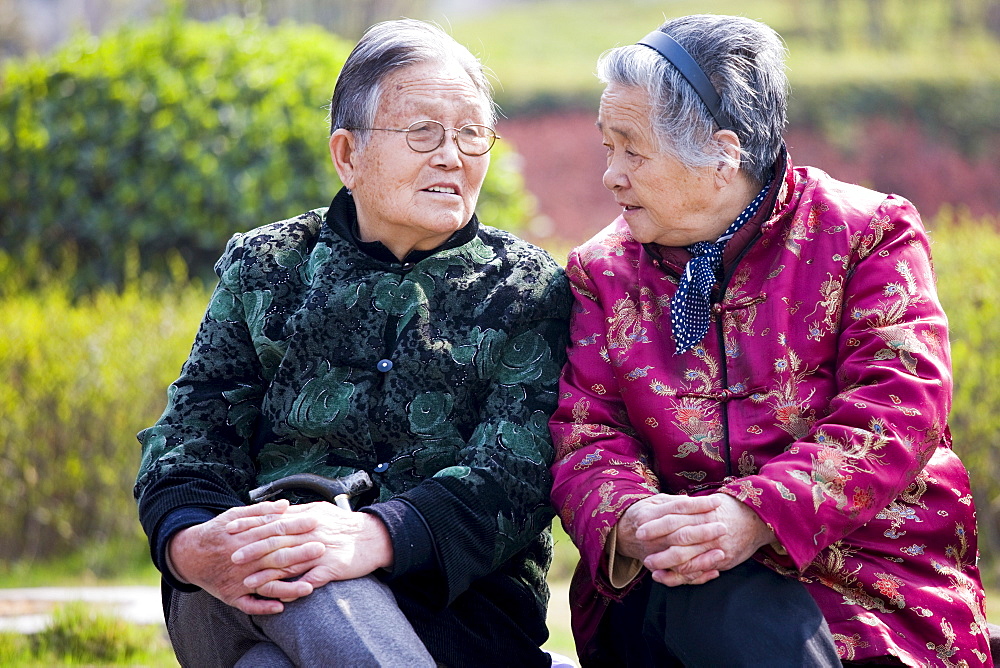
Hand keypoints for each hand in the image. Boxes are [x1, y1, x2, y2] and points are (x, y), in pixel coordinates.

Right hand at [168, 500, 324, 614]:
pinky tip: (281, 607)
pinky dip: (263, 607)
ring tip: (309, 588)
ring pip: (265, 584)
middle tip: (322, 548)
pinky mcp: (231, 596)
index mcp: (244, 537)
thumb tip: (286, 504)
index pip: (274, 531)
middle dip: (299, 553)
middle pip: (274, 557)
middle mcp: (242, 559)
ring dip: (287, 587)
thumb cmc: (217, 532)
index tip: (315, 522)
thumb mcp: (234, 515)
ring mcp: (237, 580)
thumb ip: (260, 511)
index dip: (295, 526)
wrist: (188, 555)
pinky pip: (248, 605)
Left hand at [226, 502, 393, 599]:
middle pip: (277, 540)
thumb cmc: (346, 525)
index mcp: (307, 516)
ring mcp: (322, 550)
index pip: (273, 518)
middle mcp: (312, 531)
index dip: (250, 524)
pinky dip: (294, 588)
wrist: (376, 536)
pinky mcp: (332, 567)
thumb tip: (276, 510)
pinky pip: (310, 579)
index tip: (231, 528)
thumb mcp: (321, 510)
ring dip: (267, 572)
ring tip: (249, 581)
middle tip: (233, 556)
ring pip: (290, 561)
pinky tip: (280, 596)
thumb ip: (297, 512)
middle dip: (253, 548)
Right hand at [615, 494, 727, 584]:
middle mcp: (650, 535)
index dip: (699, 505)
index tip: (717, 502)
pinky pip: (678, 577)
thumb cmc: (645, 514)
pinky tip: (714, 571)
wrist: (623, 534)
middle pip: (680, 534)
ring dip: (702, 557)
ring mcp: (653, 553)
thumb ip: (673, 503)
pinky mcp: (657, 568)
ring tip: (721, 552)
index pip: (678, 508)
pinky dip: (696, 576)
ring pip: (680, 558)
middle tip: (723, 528)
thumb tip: (694, 502)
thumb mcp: (654, 502)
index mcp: (648, 514)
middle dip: (703, 532)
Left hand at [638, 493, 775, 586]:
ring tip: (650, 568)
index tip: (640, 527)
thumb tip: (672, 503)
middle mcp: (708, 530)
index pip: (674, 518)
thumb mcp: (711, 501)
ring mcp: (716, 547)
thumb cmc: (731, 507)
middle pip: (678, 539)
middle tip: (641, 551)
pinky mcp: (722, 560)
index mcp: (702, 512)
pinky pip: (699, 572)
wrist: (759, 518)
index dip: (656, 525)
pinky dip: (681, 577)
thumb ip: (692, 506)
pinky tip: (666, 577)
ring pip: (686, 560)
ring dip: (666, 565)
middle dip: (658, 546)